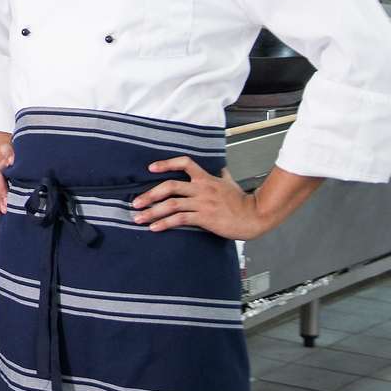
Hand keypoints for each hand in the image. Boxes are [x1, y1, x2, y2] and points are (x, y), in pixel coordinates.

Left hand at [132, 156, 261, 239]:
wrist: (254, 216)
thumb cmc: (242, 201)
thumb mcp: (230, 182)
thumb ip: (221, 174)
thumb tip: (220, 168)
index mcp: (206, 178)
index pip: (184, 163)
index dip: (166, 163)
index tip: (151, 168)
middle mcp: (201, 188)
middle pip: (170, 186)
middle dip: (150, 194)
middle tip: (136, 203)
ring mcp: (202, 203)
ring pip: (172, 204)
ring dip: (152, 211)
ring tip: (139, 218)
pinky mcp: (204, 218)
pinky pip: (180, 219)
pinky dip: (165, 223)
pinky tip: (155, 228)